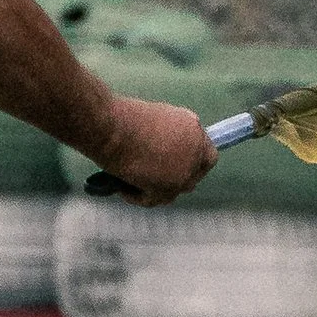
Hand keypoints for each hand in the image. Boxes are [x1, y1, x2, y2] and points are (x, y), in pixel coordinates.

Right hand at [95, 95, 216, 206]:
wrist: (111, 128)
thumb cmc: (122, 117)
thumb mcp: (155, 120)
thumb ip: (169, 136)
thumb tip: (164, 152)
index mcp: (193, 127)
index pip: (205, 152)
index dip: (191, 160)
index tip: (176, 164)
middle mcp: (195, 150)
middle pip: (194, 174)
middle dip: (176, 177)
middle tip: (153, 177)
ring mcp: (185, 171)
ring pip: (173, 190)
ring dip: (154, 188)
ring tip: (130, 180)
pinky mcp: (170, 187)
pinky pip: (153, 199)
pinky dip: (137, 196)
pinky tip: (122, 188)